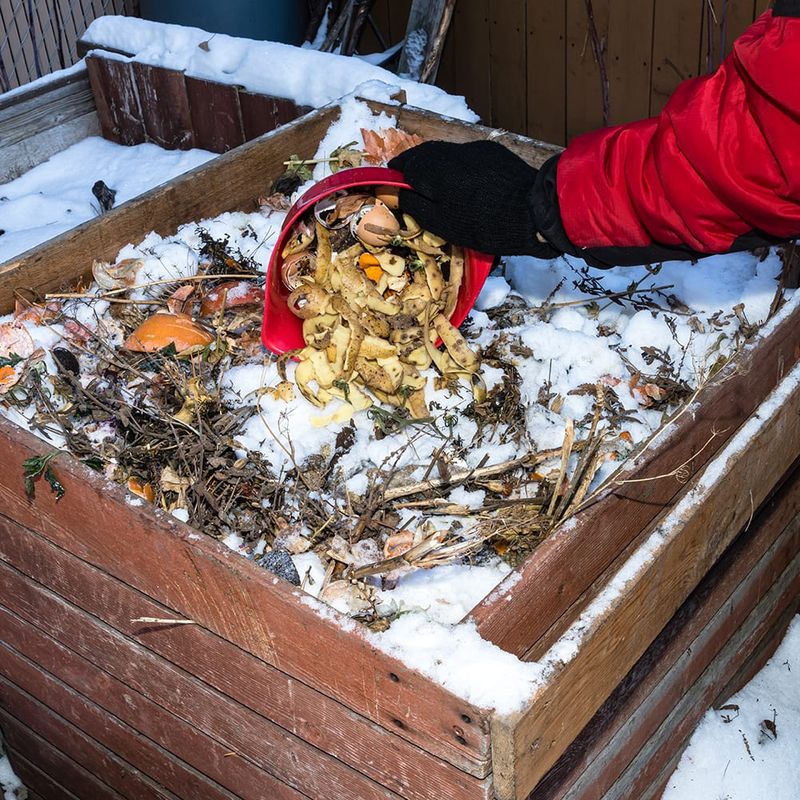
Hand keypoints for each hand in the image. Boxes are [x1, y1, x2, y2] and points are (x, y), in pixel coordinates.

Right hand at [389, 140, 555, 255]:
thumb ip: (415, 204)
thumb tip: (398, 192)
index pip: (404, 163)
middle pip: (425, 155)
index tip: (392, 186)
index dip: (396, 175)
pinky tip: (469, 189)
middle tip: (415, 190)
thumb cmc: (482, 223)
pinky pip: (469, 159)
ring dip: (439, 169)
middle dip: (417, 170)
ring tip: (442, 191)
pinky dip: (461, 170)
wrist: (533, 213)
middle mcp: (452, 150)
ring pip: (448, 156)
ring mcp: (476, 148)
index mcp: (433, 167)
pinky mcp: (495, 152)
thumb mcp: (441, 223)